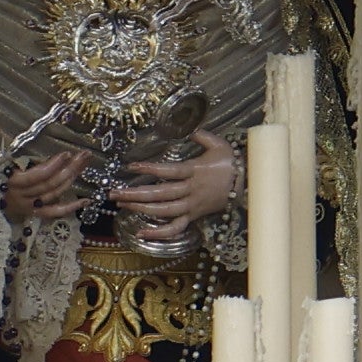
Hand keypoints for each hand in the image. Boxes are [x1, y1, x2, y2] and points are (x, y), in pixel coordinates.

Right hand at [0, 145, 95, 224]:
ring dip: (71, 180)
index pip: (36, 176)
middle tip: (85, 155)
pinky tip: (85, 201)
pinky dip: (69, 209)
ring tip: (85, 165)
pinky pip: (52, 213)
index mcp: (9, 183)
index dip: (52, 166)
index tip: (67, 154)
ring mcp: (27, 207)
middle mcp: (21, 198)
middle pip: (50, 184)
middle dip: (69, 169)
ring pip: (54, 195)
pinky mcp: (29, 213)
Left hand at [108, 130, 244, 240]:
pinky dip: (158, 234)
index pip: (169, 171)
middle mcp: (191, 190)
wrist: (249, 185)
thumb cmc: (231, 163)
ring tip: (121, 204)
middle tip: (113, 192)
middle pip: (160, 194)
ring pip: (163, 211)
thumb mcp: (218, 144)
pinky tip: (141, 233)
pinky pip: (175, 228)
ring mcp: (191, 205)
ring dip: (140, 209)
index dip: (150, 168)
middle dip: (135, 193)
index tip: (131, 166)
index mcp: (195, 171)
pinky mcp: (193, 216)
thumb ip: (201, 135)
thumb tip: (188, 128)